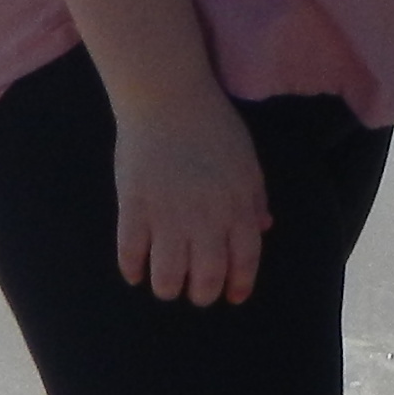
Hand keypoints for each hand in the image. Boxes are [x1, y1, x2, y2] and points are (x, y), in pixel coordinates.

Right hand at [113, 90, 272, 304]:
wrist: (168, 97)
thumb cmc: (213, 127)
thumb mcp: (247, 162)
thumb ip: (254, 199)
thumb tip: (263, 230)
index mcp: (238, 208)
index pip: (244, 263)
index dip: (238, 286)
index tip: (232, 297)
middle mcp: (206, 220)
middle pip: (205, 279)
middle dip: (201, 295)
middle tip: (194, 292)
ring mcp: (168, 216)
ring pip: (166, 277)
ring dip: (167, 289)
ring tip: (165, 284)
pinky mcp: (134, 208)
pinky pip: (130, 255)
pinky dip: (132, 270)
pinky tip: (135, 271)